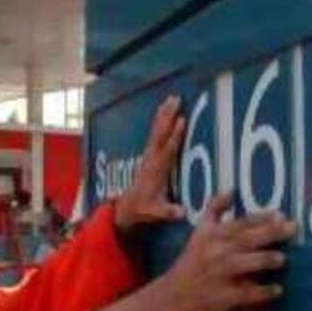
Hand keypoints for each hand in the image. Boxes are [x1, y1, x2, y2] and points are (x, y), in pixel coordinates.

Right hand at [94, 193, 296, 310]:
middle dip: (272, 233)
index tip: (281, 214)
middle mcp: (217, 252)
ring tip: (282, 258)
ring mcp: (220, 275)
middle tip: (293, 228)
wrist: (174, 295)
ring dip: (265, 260)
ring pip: (246, 264)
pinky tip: (278, 290)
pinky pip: (246, 294)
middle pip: (247, 239)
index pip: (241, 223)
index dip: (261, 218)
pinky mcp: (223, 297)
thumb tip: (232, 189)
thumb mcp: (200, 231)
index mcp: (214, 235)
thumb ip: (214, 209)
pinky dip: (263, 292)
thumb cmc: (192, 260)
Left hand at [114, 95, 185, 233]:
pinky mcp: (150, 153)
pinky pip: (156, 132)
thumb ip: (168, 211)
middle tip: (176, 99)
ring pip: (157, 130)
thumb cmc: (144, 208)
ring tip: (172, 98)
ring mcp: (150, 154)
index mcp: (157, 171)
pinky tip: (165, 109)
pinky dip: (161, 119)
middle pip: (161, 133)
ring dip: (164, 113)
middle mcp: (152, 159)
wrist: (129, 206)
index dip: (174, 136)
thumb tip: (182, 212)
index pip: (167, 150)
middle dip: (168, 116)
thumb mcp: (156, 212)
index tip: (181, 121)